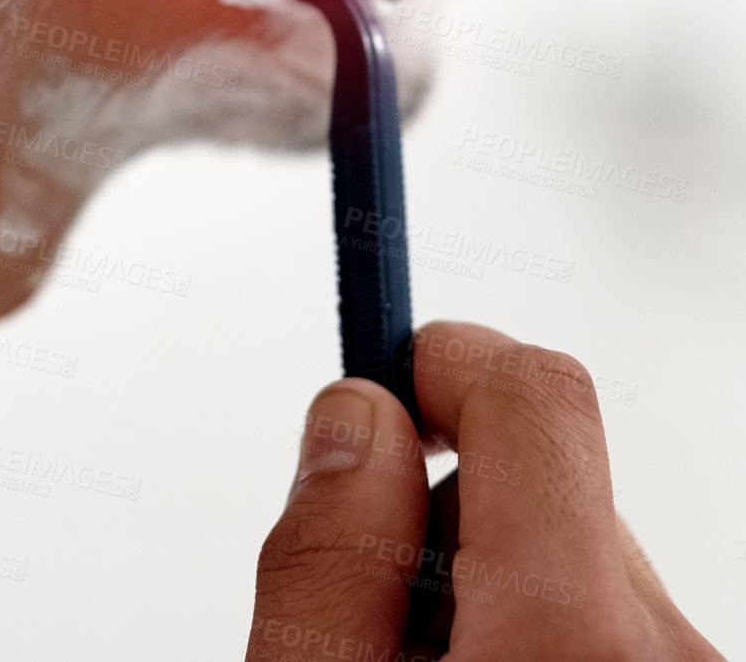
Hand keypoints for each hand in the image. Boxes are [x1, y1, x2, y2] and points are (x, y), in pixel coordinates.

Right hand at [244, 321, 725, 660]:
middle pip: (546, 478)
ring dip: (492, 582)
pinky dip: (542, 634)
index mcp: (571, 642)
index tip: (382, 384)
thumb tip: (355, 417)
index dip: (443, 361)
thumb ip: (325, 559)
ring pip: (579, 555)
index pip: (534, 395)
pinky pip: (615, 623)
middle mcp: (667, 654)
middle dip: (440, 506)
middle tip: (370, 602)